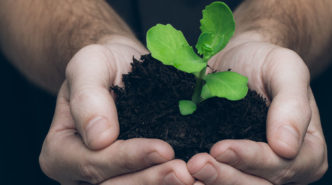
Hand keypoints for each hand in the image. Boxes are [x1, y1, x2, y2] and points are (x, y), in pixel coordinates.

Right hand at [39, 38, 194, 184]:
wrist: (120, 68)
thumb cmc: (102, 65)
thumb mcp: (88, 66)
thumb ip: (87, 97)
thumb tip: (99, 139)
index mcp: (60, 151)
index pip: (93, 162)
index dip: (127, 159)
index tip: (163, 149)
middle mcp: (79, 172)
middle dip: (149, 180)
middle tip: (184, 172)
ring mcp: (106, 177)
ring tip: (191, 176)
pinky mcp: (130, 173)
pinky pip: (147, 182)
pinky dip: (166, 182)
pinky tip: (192, 176)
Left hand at [187, 32, 327, 183]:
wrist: (240, 59)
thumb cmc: (265, 62)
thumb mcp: (286, 69)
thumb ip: (292, 105)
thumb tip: (287, 147)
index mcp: (307, 151)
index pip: (281, 165)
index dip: (252, 159)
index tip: (221, 148)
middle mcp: (283, 167)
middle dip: (226, 177)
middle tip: (196, 164)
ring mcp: (254, 170)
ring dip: (210, 181)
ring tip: (186, 170)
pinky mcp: (230, 165)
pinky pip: (217, 178)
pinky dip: (201, 178)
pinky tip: (183, 171)